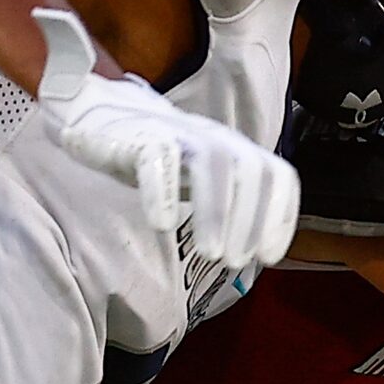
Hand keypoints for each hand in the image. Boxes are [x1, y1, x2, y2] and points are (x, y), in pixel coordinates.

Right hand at [34, 8, 297, 269]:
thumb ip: (229, 208)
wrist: (103, 119)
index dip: (280, 216)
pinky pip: (158, 158)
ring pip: (211, 162)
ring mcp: (180, 133)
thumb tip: (251, 256)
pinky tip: (162, 225)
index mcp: (238, 151)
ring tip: (210, 253)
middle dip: (249, 220)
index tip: (268, 258)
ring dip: (215, 212)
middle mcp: (216, 138)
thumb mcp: (202, 183)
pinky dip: (163, 192)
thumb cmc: (164, 161)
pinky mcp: (141, 135)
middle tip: (235, 263)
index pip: (277, 176)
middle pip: (250, 170)